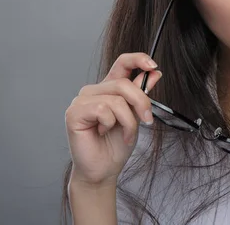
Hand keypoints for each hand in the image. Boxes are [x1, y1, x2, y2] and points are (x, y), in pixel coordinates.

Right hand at [65, 53, 161, 186]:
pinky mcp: (74, 112)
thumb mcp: (136, 116)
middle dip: (141, 103)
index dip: (138, 59)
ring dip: (128, 121)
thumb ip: (141, 94)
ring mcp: (82, 100)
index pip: (122, 63)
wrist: (103, 170)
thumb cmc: (115, 145)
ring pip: (116, 99)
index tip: (153, 66)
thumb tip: (154, 73)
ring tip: (123, 134)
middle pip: (123, 83)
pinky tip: (103, 133)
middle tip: (147, 121)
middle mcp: (94, 90)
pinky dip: (111, 124)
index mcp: (108, 88)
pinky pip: (104, 110)